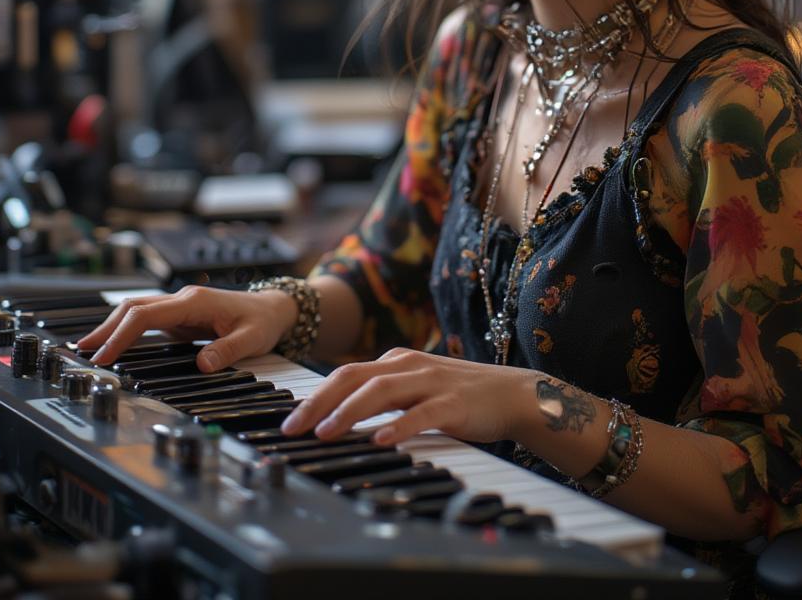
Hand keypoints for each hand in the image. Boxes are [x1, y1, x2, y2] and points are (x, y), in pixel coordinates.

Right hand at [75, 285, 297, 370]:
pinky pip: (147, 320)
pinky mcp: (180, 316)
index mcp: (195, 302)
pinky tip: (114, 344)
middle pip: (134, 308)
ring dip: (112, 327)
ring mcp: (180, 307)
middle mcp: (183, 300)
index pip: (147, 315)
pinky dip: (126, 330)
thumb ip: (227, 351)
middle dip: (106, 328)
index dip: (122, 334)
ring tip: (88, 348)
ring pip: (137, 310)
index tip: (104, 356)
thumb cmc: (262, 321)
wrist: (273, 309)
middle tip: (82, 353)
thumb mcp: (251, 339)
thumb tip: (202, 364)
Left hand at [280, 347, 532, 445]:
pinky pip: (421, 413)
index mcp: (394, 362)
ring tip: (326, 431)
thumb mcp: (413, 389)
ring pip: (380, 391)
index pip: (344, 374)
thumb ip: (381, 397)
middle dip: (318, 401)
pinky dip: (399, 425)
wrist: (513, 394)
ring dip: (349, 411)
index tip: (289, 421)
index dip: (313, 396)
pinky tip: (381, 440)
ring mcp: (430, 382)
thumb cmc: (458, 396)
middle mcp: (407, 366)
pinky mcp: (453, 402)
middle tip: (293, 427)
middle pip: (353, 377)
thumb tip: (337, 416)